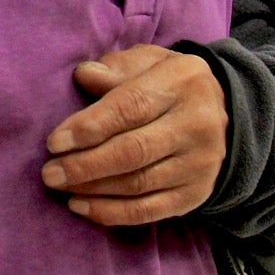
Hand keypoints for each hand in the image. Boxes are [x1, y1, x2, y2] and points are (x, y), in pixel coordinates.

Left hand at [42, 45, 227, 226]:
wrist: (225, 115)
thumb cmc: (168, 84)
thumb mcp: (148, 62)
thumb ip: (116, 68)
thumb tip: (83, 76)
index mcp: (182, 82)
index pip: (131, 107)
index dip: (89, 126)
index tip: (53, 142)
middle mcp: (196, 125)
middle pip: (133, 151)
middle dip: (85, 165)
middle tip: (49, 173)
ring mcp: (199, 164)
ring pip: (138, 183)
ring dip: (93, 189)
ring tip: (60, 187)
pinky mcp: (195, 195)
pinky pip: (149, 211)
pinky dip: (112, 213)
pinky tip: (81, 207)